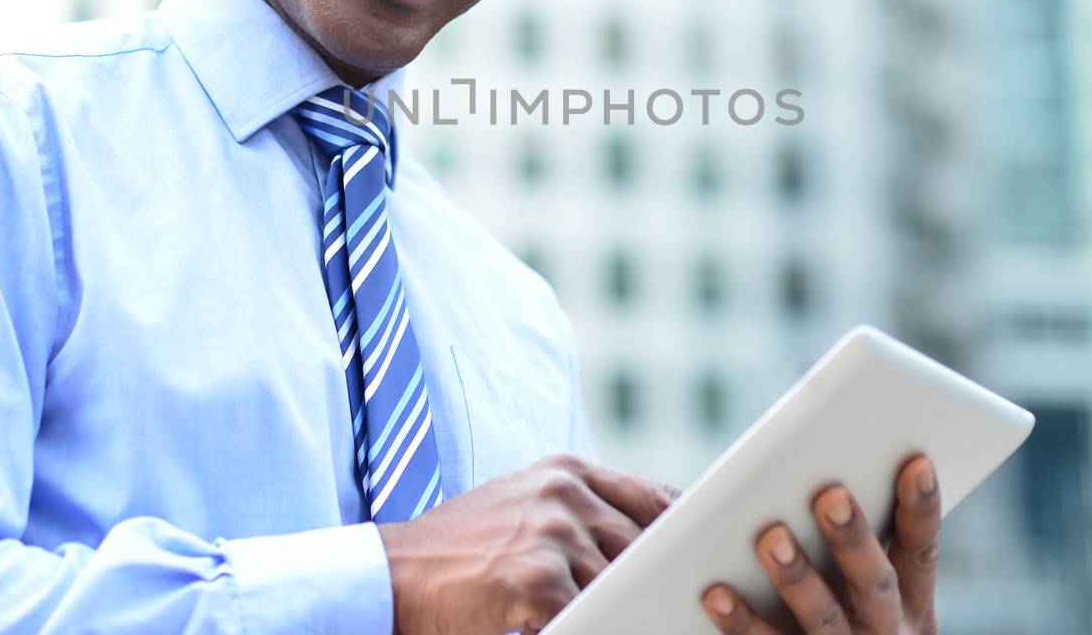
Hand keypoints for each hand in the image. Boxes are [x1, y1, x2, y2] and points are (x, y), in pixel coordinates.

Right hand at [377, 452, 679, 634]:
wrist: (393, 574)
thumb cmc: (459, 549)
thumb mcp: (522, 504)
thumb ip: (578, 510)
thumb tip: (643, 536)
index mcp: (566, 471)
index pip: (655, 499)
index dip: (681, 535)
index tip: (697, 560)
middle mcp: (566, 493)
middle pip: (646, 546)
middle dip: (654, 582)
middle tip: (671, 606)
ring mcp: (554, 534)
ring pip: (621, 585)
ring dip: (622, 610)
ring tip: (623, 617)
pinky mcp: (539, 580)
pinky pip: (592, 615)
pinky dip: (593, 626)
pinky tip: (576, 625)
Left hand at [700, 455, 940, 634]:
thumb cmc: (850, 617)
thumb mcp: (876, 594)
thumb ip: (860, 544)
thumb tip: (828, 476)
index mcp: (911, 603)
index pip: (921, 552)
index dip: (922, 510)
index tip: (917, 464)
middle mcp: (886, 632)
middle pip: (875, 585)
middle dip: (853, 541)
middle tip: (831, 496)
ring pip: (825, 619)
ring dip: (798, 578)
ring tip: (772, 537)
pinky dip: (742, 622)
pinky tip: (716, 592)